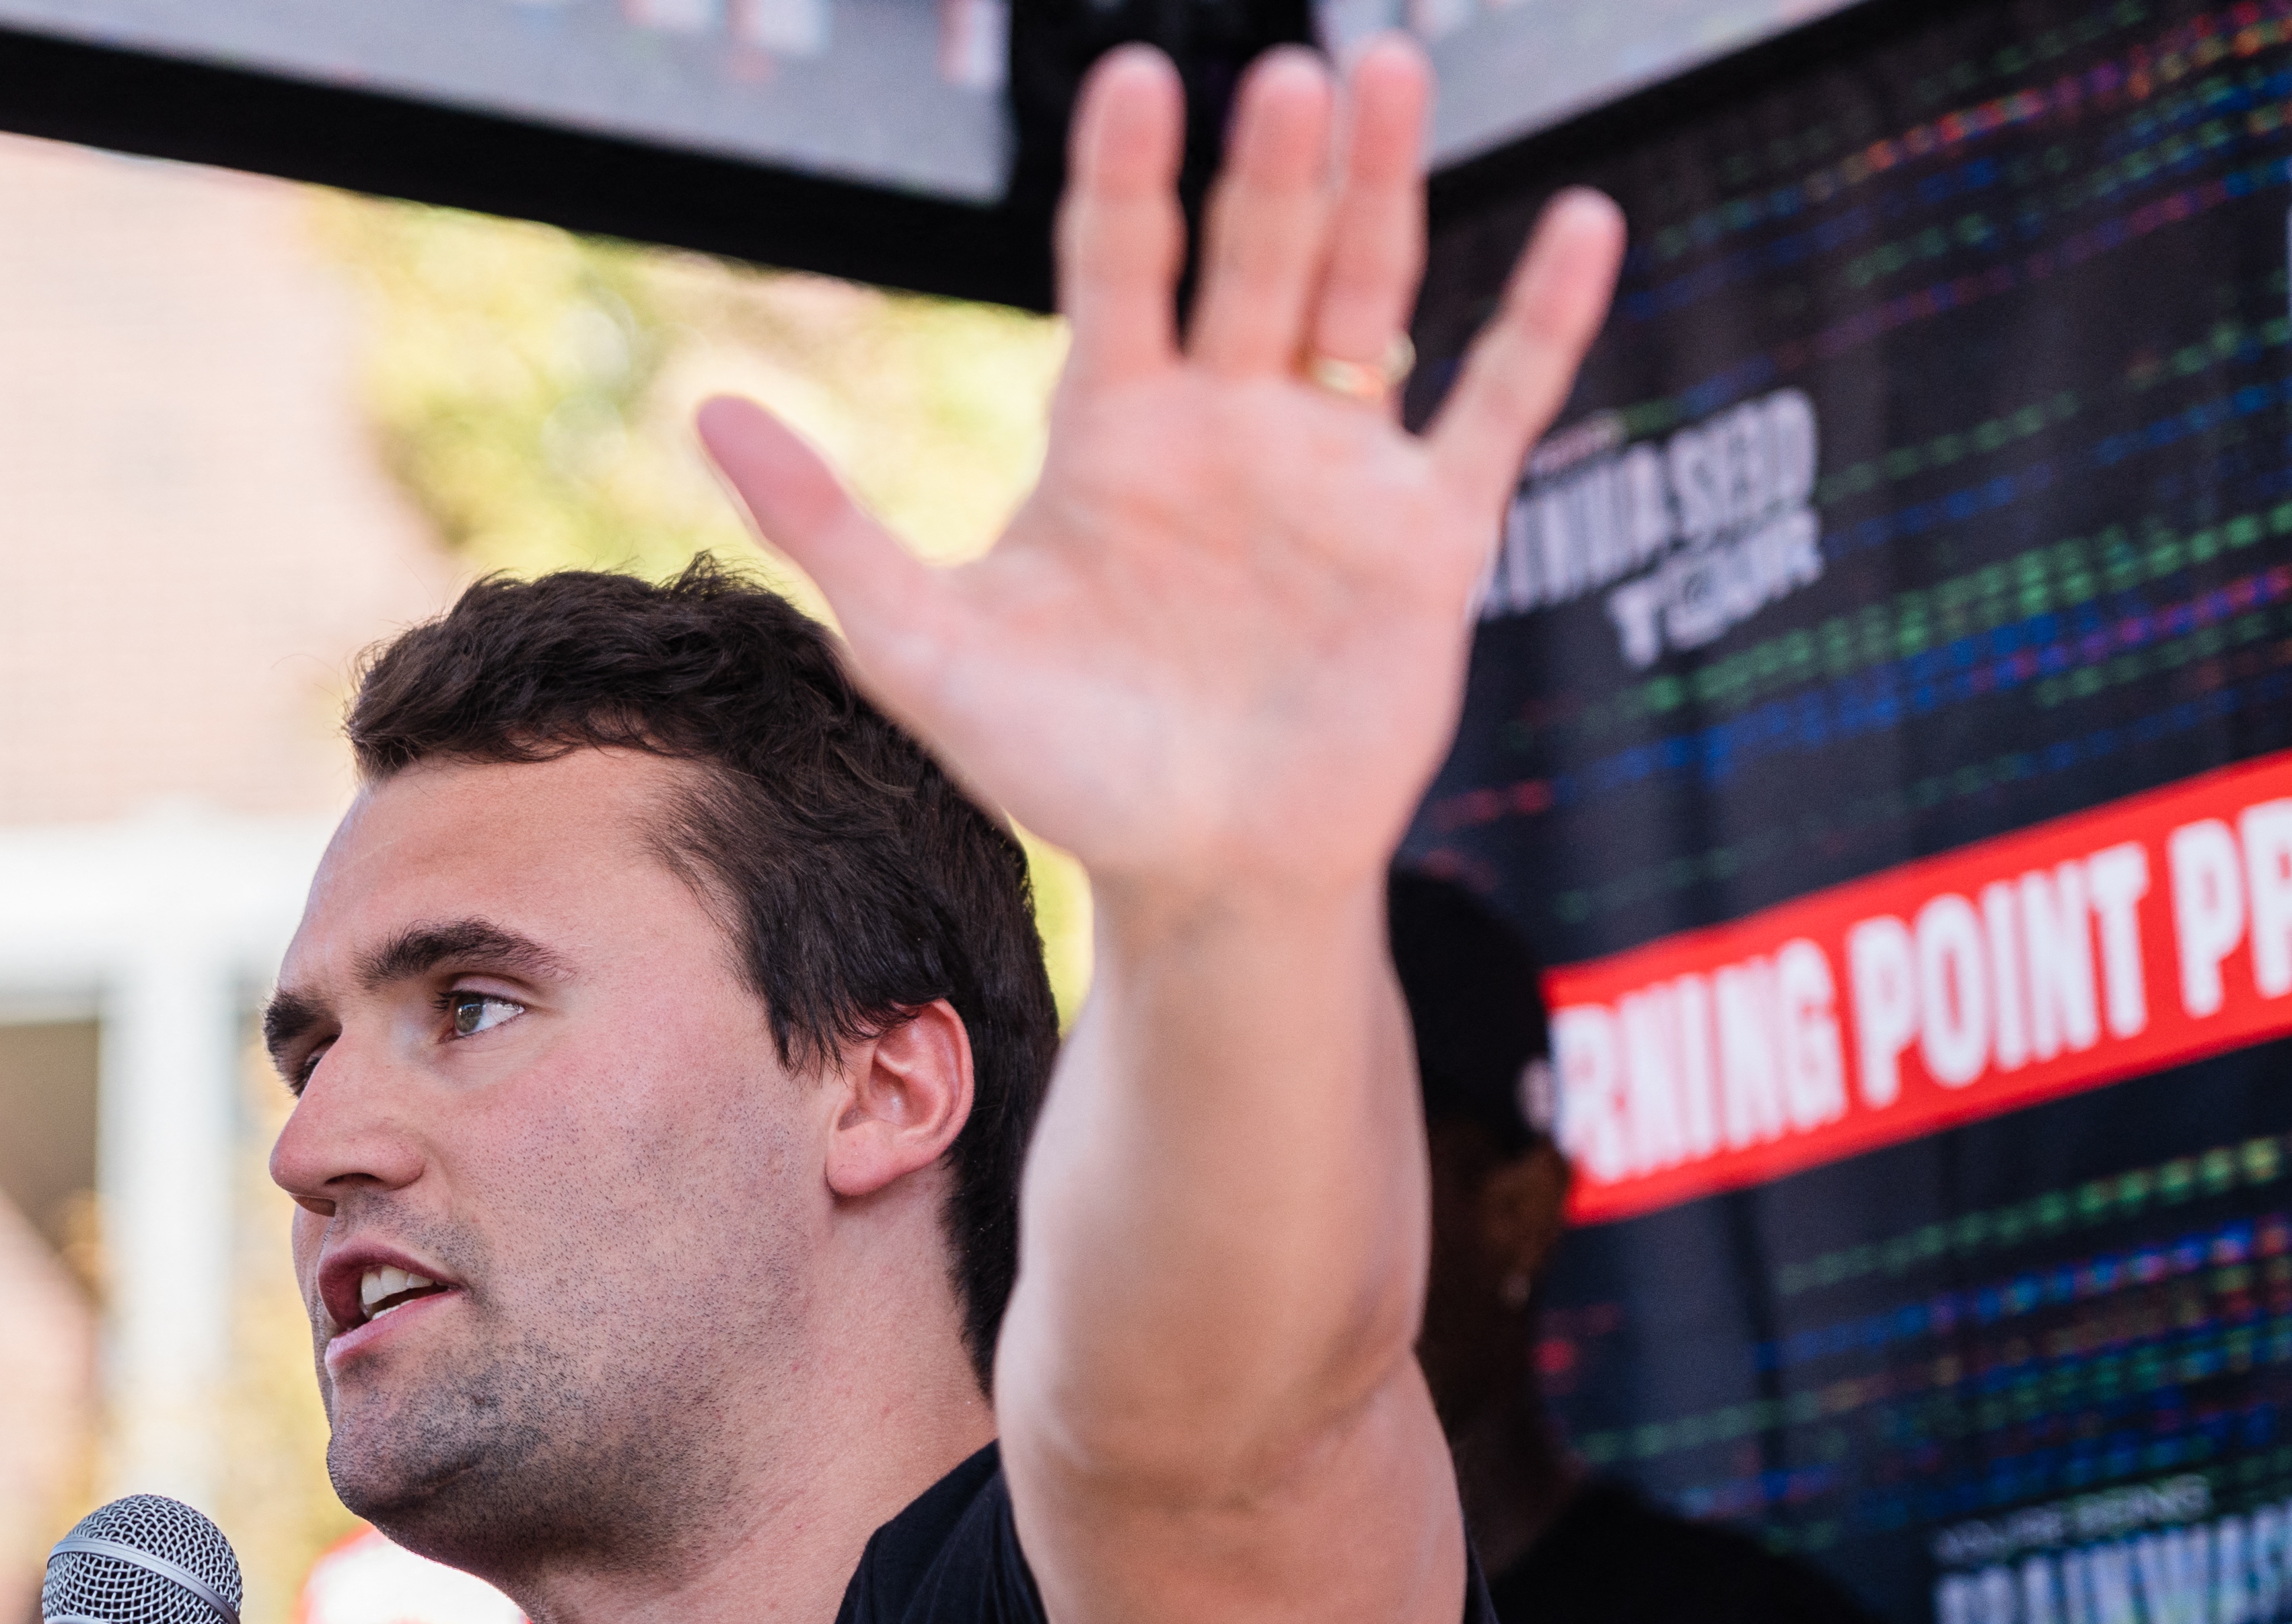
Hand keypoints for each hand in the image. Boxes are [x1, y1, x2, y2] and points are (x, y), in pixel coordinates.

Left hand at [700, 38, 1621, 902]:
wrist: (1200, 875)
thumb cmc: (1063, 770)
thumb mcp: (925, 651)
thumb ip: (831, 530)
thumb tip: (708, 409)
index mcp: (1114, 430)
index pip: (1120, 268)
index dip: (1126, 180)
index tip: (1132, 77)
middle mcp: (1230, 423)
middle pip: (1255, 258)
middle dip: (1270, 170)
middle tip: (1291, 75)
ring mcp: (1334, 468)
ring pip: (1370, 294)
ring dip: (1386, 191)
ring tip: (1397, 75)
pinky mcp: (1427, 534)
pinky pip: (1495, 406)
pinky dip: (1540, 322)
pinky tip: (1583, 222)